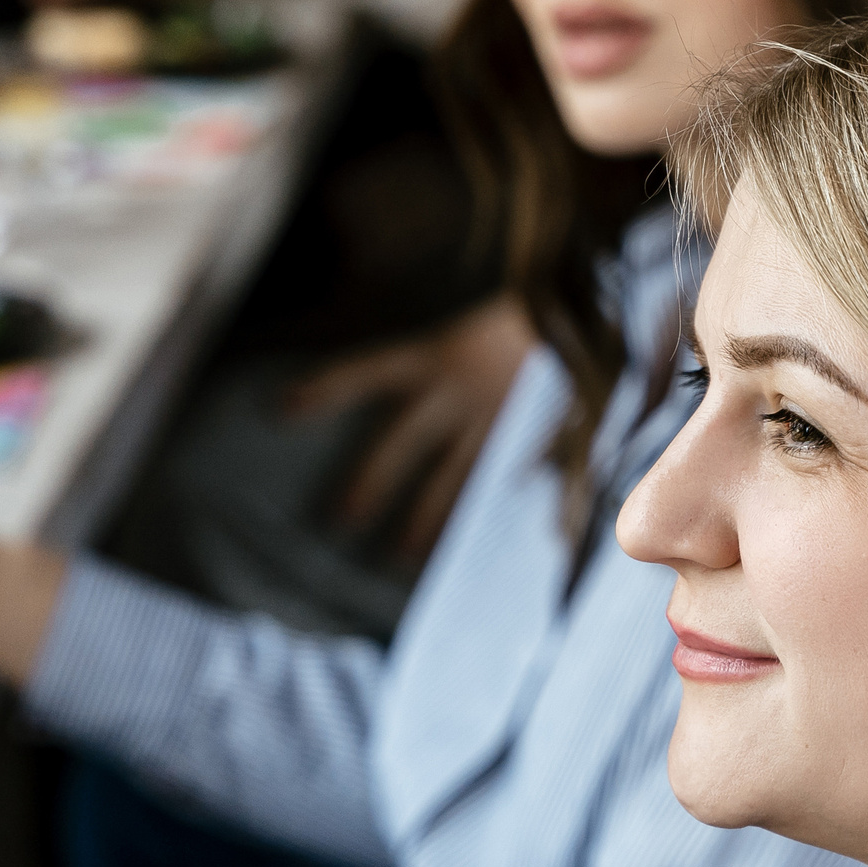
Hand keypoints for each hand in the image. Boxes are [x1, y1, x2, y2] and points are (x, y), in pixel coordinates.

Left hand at [286, 293, 534, 562]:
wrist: (584, 308)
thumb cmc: (522, 315)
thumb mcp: (468, 339)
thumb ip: (430, 371)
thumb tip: (351, 403)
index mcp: (438, 356)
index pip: (370, 371)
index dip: (328, 387)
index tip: (283, 405)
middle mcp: (460, 391)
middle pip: (404, 442)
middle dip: (373, 482)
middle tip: (341, 520)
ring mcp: (497, 419)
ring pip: (455, 478)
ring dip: (430, 520)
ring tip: (405, 559)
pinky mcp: (533, 435)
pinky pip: (521, 483)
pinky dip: (525, 515)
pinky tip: (515, 551)